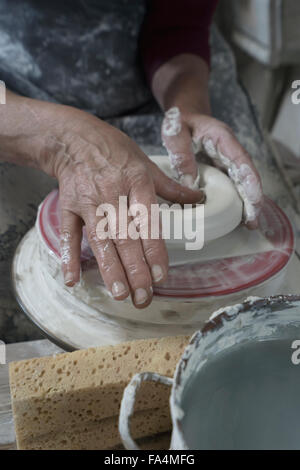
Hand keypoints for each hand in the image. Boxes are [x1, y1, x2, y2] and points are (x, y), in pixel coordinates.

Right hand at [38, 106, 202, 307]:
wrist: (75, 138)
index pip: (148, 224)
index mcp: (136, 184)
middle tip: (143, 298)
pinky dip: (69, 256)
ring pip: (100, 241)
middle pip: (125, 239)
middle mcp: (113, 196)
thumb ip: (171, 187)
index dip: (154, 252)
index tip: (160, 277)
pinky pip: (69, 234)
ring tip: (120, 294)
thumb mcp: (147, 164)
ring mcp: (88, 203)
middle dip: (135, 271)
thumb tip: (199, 200)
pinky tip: (73, 279)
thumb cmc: (115, 151)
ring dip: (110, 269)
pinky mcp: (68, 207)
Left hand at [162, 107, 262, 227]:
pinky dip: (238, 201)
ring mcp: (228, 161)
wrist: (183, 118)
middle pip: (247, 175)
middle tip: (253, 220)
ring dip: (248, 203)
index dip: (250, 180)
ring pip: (243, 183)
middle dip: (253, 198)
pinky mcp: (223, 170)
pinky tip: (239, 217)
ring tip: (250, 224)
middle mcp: (230, 150)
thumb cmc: (179, 123)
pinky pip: (233, 186)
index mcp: (222, 138)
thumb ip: (182, 154)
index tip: (254, 198)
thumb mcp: (175, 133)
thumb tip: (190, 184)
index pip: (241, 160)